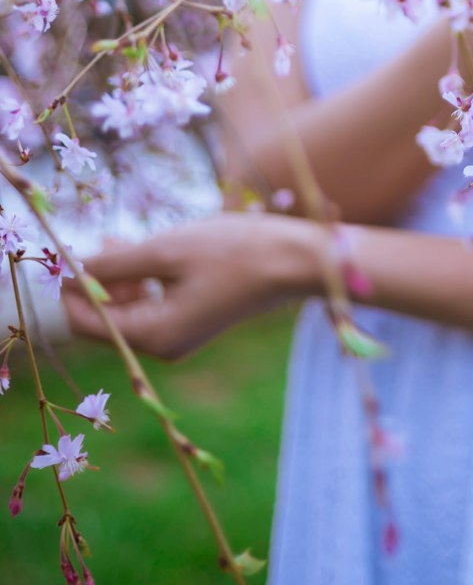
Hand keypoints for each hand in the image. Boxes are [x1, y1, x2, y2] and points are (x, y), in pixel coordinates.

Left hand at [63, 213, 324, 359]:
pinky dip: (142, 280)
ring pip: (129, 309)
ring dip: (118, 276)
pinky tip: (143, 252)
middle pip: (106, 318)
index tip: (65, 250)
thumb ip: (114, 262)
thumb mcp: (166, 250)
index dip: (70, 288)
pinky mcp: (194, 321)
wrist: (296, 260)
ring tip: (118, 239)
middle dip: (95, 280)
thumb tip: (71, 270)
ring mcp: (180, 336)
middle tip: (94, 238)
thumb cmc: (234, 252)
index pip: (86, 322)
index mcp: (153, 335)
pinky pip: (153, 305)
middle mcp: (162, 346)